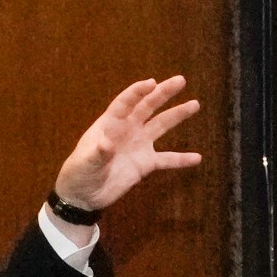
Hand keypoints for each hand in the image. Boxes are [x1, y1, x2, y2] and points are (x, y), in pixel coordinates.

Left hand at [53, 76, 203, 212]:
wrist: (84, 196)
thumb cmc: (78, 174)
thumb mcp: (84, 164)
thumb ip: (96, 154)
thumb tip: (106, 144)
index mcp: (110, 124)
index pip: (125, 102)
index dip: (138, 92)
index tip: (152, 83)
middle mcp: (127, 130)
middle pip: (148, 107)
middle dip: (163, 93)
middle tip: (181, 80)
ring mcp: (138, 145)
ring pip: (161, 125)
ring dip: (177, 115)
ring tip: (195, 104)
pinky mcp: (145, 164)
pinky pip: (167, 159)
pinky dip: (181, 159)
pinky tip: (197, 158)